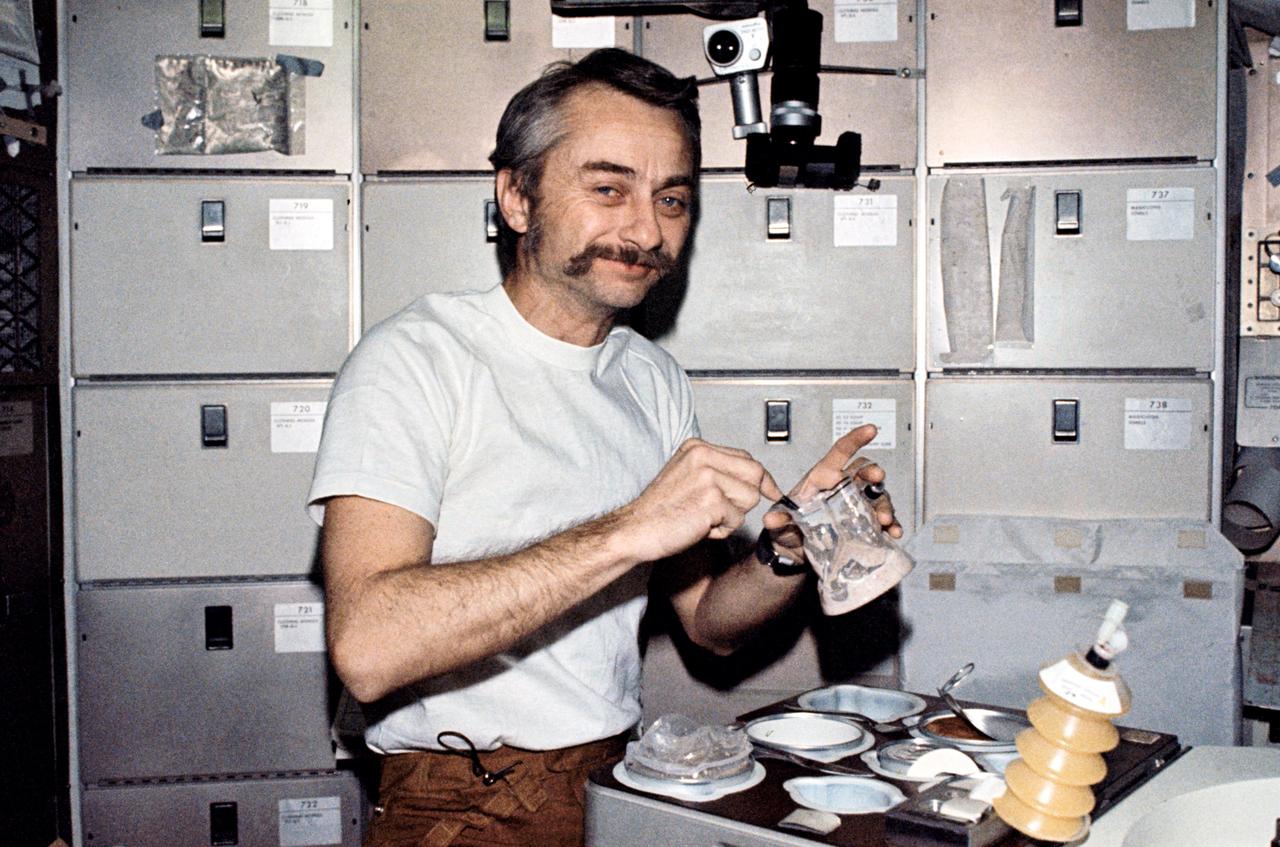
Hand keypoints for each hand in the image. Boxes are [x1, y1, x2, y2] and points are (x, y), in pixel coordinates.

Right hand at [617, 438, 783, 562]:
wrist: (636, 530)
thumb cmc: (661, 510)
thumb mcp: (688, 476)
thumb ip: (718, 471)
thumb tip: (759, 480)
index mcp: (698, 447)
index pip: (746, 458)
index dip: (761, 478)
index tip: (771, 491)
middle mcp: (703, 456)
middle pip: (755, 474)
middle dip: (747, 498)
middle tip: (724, 512)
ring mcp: (708, 477)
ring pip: (750, 498)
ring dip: (732, 516)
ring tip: (704, 519)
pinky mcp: (712, 500)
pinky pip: (737, 519)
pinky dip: (722, 530)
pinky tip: (700, 528)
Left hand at [761, 424, 902, 559]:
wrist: (794, 550)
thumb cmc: (788, 526)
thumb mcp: (780, 522)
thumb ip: (779, 520)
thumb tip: (771, 520)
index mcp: (823, 478)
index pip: (841, 452)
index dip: (855, 439)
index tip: (871, 429)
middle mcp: (843, 487)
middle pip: (864, 473)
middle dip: (873, 473)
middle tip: (877, 478)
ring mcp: (856, 506)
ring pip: (877, 497)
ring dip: (883, 506)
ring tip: (883, 520)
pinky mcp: (864, 525)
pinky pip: (882, 521)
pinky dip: (891, 526)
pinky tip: (893, 533)